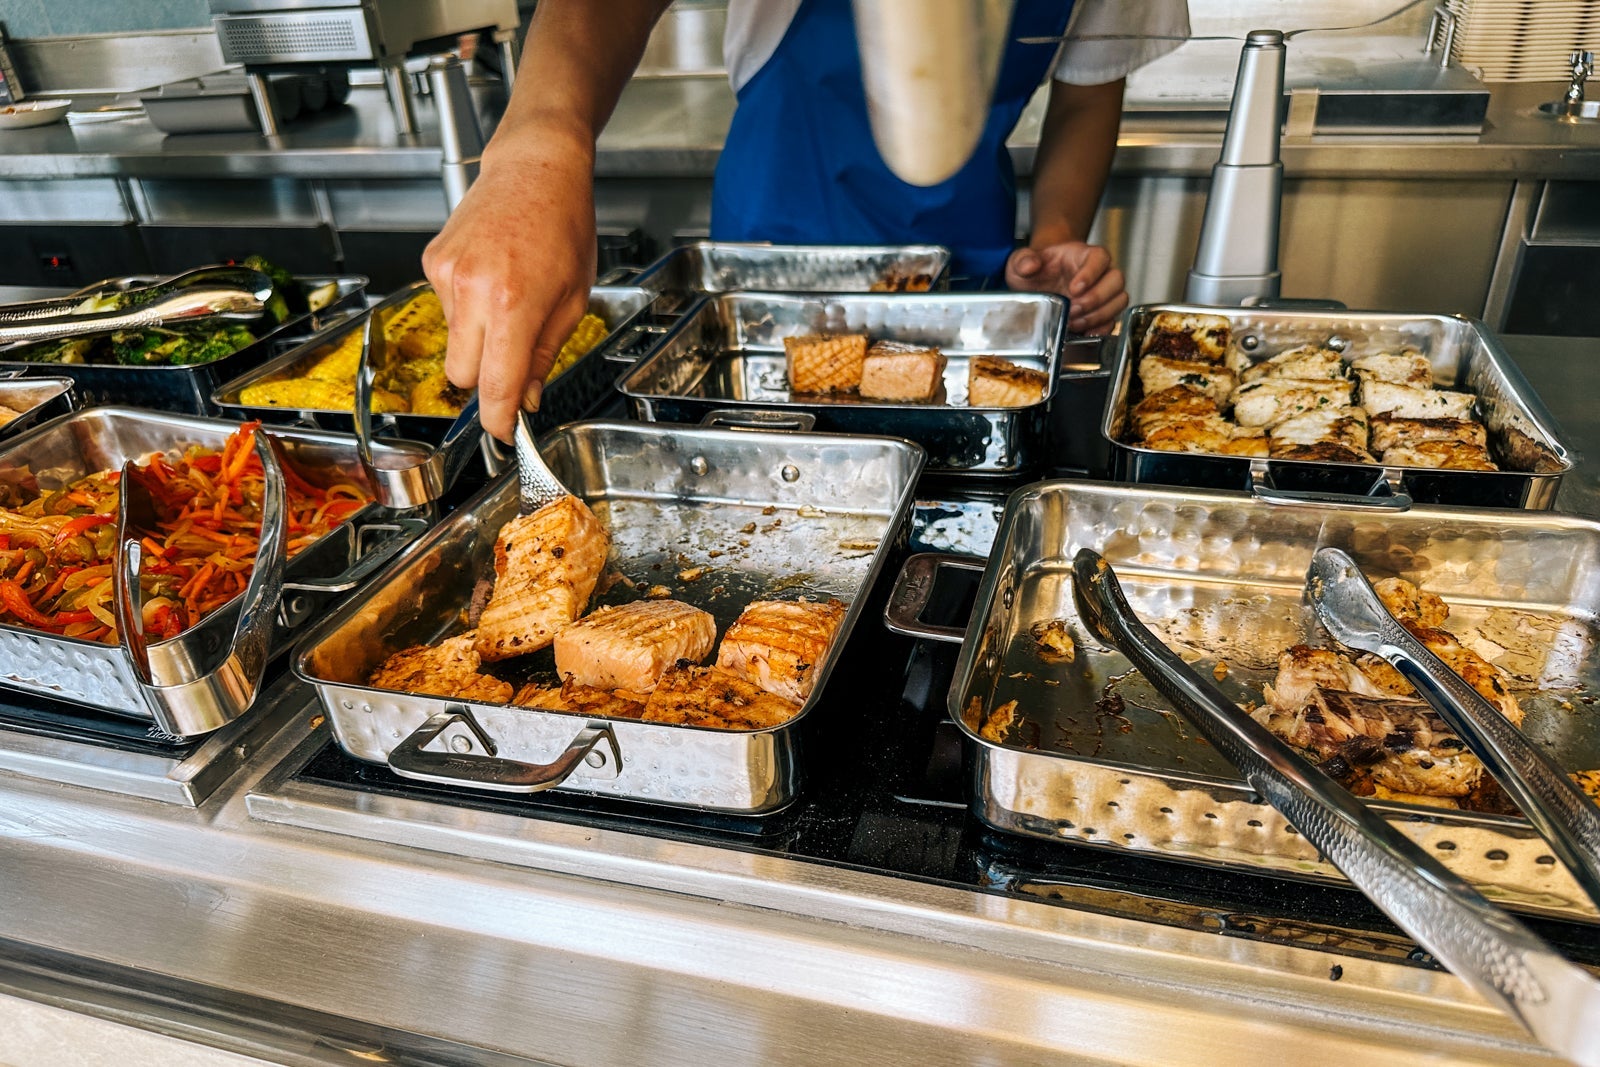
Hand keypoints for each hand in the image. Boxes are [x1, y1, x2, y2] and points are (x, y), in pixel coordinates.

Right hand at [423, 135, 596, 441]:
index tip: (505, 433)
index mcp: (514, 305)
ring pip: (453, 342)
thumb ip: (545, 355)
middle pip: (461, 375)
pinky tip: (491, 276)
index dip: (499, 419)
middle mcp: (473, 291)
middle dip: (486, 380)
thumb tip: (528, 398)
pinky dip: (467, 306)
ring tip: (509, 296)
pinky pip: (446, 308)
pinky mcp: (433, 261)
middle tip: (514, 361)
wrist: (536, 167)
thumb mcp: (573, 299)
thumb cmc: (564, 225)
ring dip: (478, 337)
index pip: (495, 386)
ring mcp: (447, 275)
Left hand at [1005, 241, 1127, 335]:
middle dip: (1096, 298)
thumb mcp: (1022, 262)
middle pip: (1116, 280)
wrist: (1040, 285)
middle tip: (1073, 308)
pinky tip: (1084, 333)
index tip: (1074, 288)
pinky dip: (1101, 329)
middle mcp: (1101, 273)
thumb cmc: (1038, 270)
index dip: (1091, 274)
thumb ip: (1023, 260)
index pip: (1100, 258)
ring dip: (1099, 315)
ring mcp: (1105, 293)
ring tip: (1075, 322)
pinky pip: (1112, 321)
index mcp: (1085, 255)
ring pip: (1119, 301)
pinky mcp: (1103, 312)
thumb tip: (1029, 266)